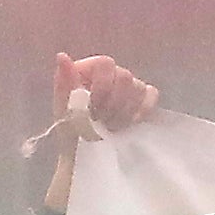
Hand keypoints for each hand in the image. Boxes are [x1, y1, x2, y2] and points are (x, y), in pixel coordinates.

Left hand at [27, 54, 162, 212]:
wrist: (86, 158)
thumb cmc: (71, 134)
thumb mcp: (63, 110)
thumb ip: (65, 83)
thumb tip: (62, 56)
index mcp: (87, 72)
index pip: (105, 63)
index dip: (102, 86)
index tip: (93, 107)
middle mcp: (109, 75)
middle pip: (124, 75)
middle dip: (113, 103)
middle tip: (101, 120)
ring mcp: (128, 86)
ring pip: (138, 87)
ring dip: (123, 112)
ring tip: (110, 126)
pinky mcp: (143, 100)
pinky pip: (151, 94)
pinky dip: (142, 110)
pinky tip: (130, 123)